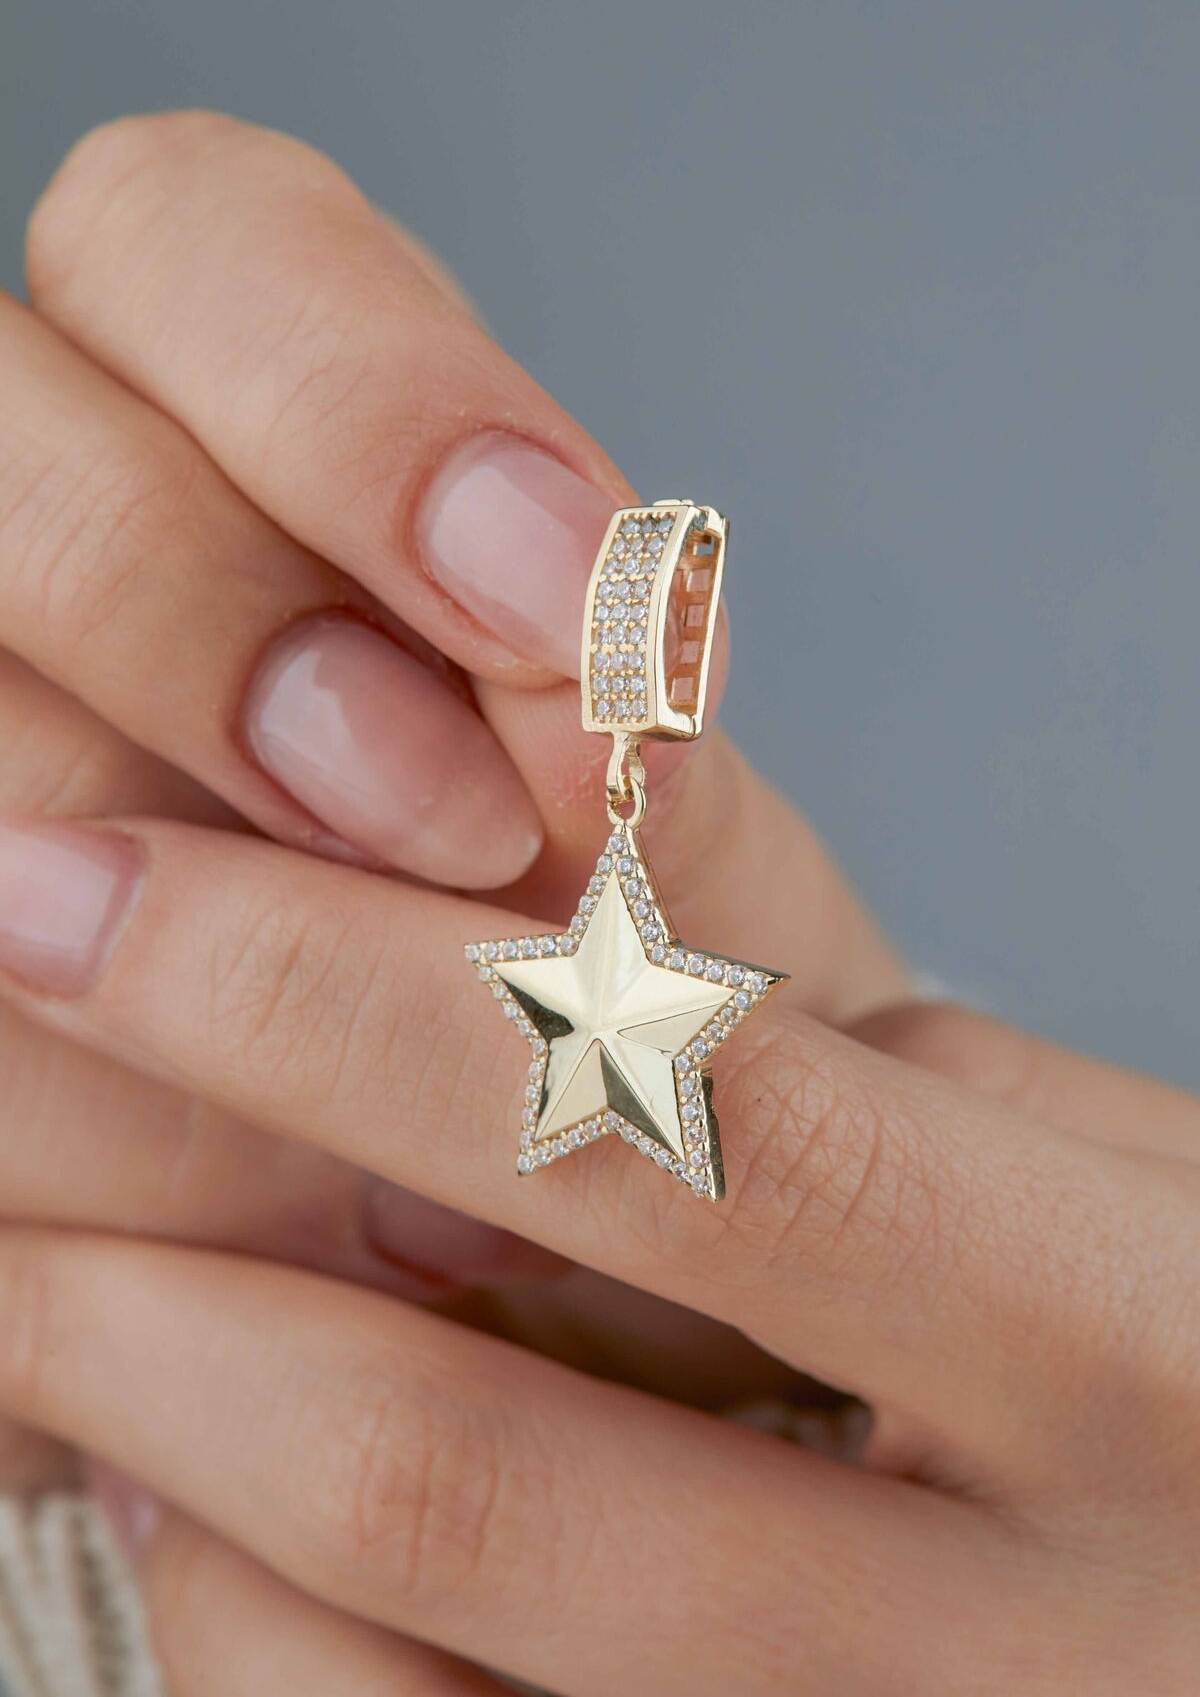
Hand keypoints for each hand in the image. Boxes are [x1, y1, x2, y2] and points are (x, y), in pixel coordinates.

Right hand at [0, 112, 904, 1480]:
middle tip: (446, 827)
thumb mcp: (664, 831)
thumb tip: (586, 704)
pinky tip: (311, 1215)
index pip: (189, 235)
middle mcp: (43, 551)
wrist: (544, 1155)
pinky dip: (150, 1160)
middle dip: (222, 639)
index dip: (352, 398)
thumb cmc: (620, 945)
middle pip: (6, 468)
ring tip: (443, 1132)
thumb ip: (628, 749)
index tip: (558, 595)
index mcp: (226, 405)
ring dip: (200, 966)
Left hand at [1, 804, 1197, 1690]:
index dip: (336, 990)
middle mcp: (1025, 1654)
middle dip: (145, 1275)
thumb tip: (532, 968)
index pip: (685, 1122)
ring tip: (79, 1308)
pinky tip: (231, 1515)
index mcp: (1148, 1354)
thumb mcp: (1134, 1192)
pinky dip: (263, 1640)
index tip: (77, 885)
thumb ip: (871, 1088)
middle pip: (474, 1460)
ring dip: (176, 1471)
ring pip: (393, 1679)